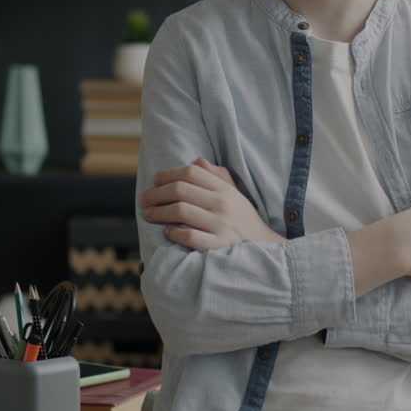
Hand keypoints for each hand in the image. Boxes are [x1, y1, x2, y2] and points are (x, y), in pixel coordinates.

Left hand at [140, 158, 285, 250]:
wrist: (265, 248)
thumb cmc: (244, 220)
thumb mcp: (236, 195)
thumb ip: (218, 177)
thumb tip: (197, 161)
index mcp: (225, 189)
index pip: (191, 173)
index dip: (168, 174)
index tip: (155, 180)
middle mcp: (223, 204)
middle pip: (180, 190)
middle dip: (156, 193)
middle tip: (145, 199)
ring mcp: (221, 225)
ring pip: (180, 211)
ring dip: (159, 212)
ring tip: (149, 215)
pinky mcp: (218, 246)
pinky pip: (189, 236)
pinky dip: (174, 233)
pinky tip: (168, 232)